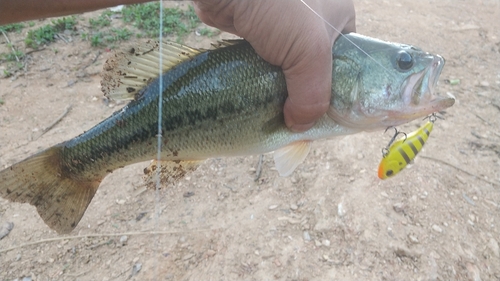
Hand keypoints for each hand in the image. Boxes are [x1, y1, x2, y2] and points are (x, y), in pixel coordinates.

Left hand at [194, 0, 355, 131]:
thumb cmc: (280, 8)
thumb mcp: (310, 52)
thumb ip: (312, 95)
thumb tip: (299, 126)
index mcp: (337, 18)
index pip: (346, 64)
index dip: (338, 91)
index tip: (326, 116)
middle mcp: (312, 23)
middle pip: (314, 71)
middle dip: (306, 96)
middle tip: (299, 121)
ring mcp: (282, 30)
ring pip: (288, 72)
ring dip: (282, 93)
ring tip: (279, 116)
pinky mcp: (256, 36)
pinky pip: (265, 67)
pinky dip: (261, 83)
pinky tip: (259, 100)